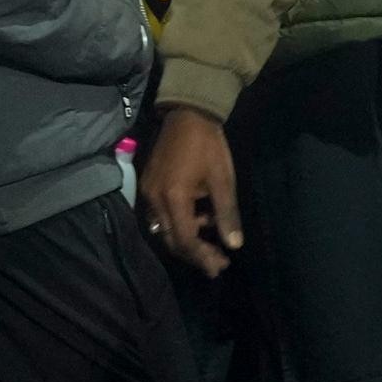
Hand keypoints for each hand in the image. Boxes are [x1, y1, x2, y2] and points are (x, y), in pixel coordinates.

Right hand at [141, 104, 244, 276]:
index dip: (202, 257)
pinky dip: (179, 224)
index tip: (221, 265)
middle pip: (171, 240)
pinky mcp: (147, 186)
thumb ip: (227, 215)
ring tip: (212, 240)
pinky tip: (199, 220)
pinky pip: (160, 216)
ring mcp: (148, 193)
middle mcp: (154, 200)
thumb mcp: (222, 181)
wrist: (187, 115)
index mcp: (173, 198)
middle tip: (218, 263)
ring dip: (187, 239)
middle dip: (195, 254)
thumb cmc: (209, 146)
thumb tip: (234, 245)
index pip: (184, 240)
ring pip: (165, 230)